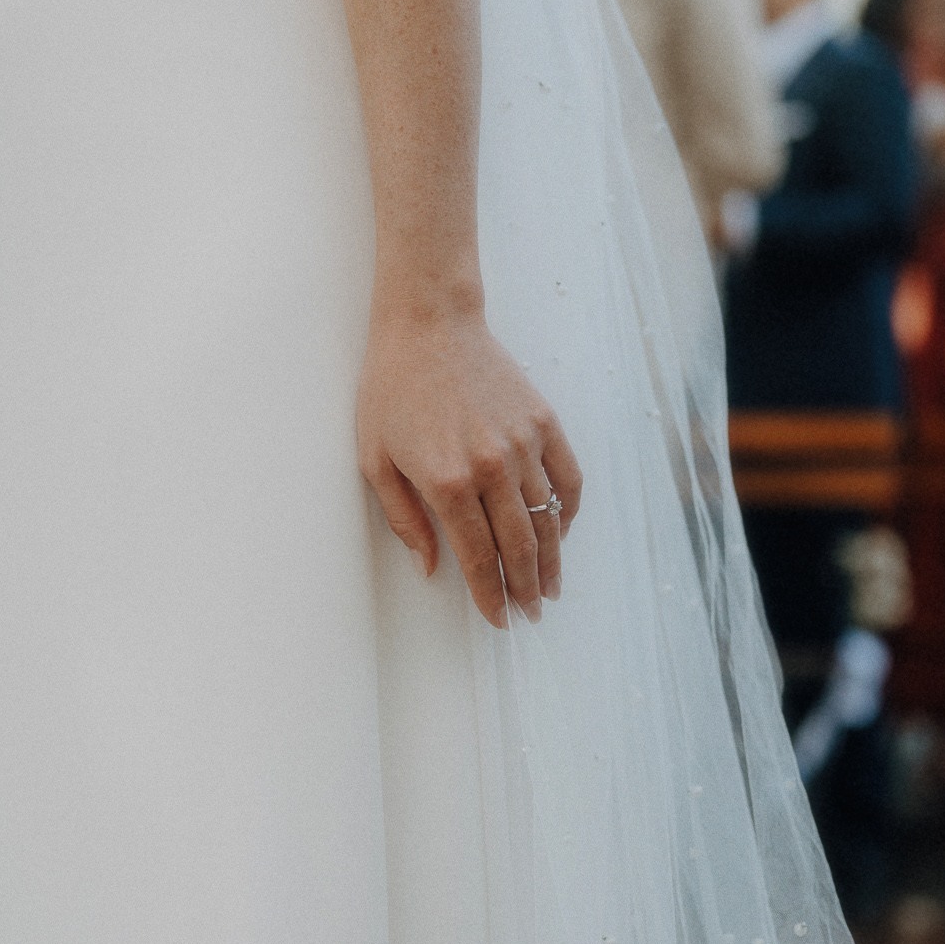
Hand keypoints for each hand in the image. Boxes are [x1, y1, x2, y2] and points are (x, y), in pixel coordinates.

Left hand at [358, 307, 582, 628]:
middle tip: (529, 614)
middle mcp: (491, 468)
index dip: (490, 595)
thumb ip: (405, 519)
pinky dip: (569, 512)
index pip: (477, 557)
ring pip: (547, 519)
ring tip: (548, 588)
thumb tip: (430, 567)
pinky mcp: (543, 422)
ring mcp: (523, 444)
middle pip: (518, 546)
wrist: (428, 324)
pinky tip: (561, 533)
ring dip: (550, 560)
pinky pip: (568, 479)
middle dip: (524, 589)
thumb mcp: (375, 459)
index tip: (498, 620)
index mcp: (446, 481)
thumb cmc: (391, 388)